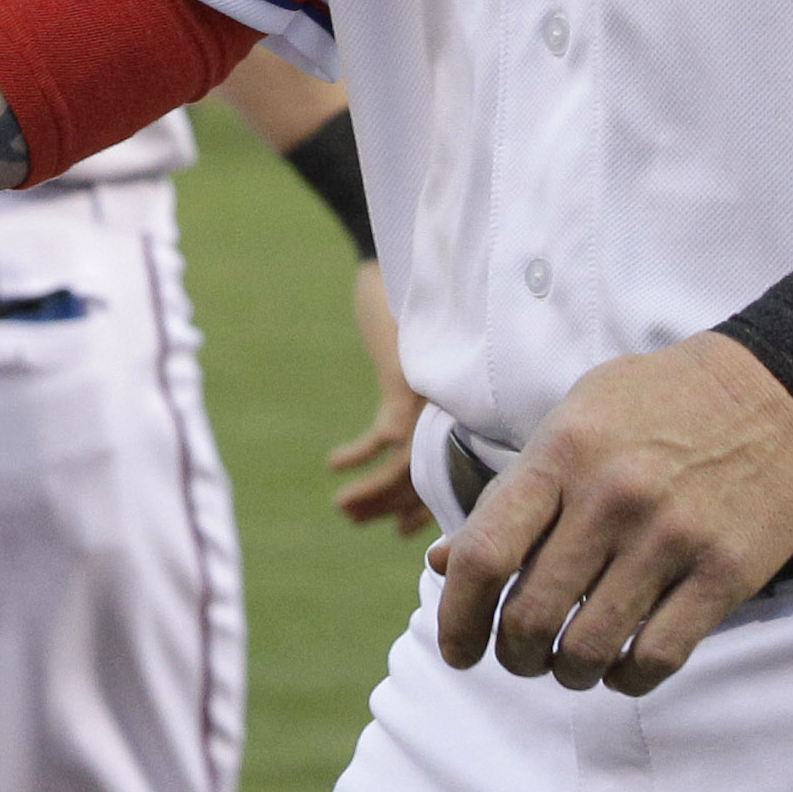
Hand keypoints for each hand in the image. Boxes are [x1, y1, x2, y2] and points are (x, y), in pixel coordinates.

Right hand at [325, 258, 427, 533]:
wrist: (390, 262)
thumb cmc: (403, 305)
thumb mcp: (411, 354)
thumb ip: (414, 389)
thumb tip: (400, 429)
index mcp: (458, 404)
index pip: (451, 468)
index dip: (426, 503)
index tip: (403, 529)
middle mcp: (454, 407)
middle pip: (428, 474)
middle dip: (392, 505)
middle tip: (357, 520)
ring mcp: (434, 397)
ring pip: (408, 465)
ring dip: (373, 492)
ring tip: (342, 507)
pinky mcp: (409, 384)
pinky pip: (387, 436)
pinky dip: (360, 454)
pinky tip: (334, 463)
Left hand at [428, 333, 792, 693]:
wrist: (773, 387)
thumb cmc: (656, 405)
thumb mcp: (572, 420)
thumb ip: (510, 492)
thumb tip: (444, 562)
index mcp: (562, 454)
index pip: (483, 555)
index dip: (456, 617)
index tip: (456, 649)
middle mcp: (611, 497)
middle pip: (530, 615)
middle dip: (512, 655)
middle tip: (518, 657)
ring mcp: (671, 538)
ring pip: (589, 648)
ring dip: (566, 673)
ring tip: (566, 665)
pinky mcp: (726, 572)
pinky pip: (658, 656)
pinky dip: (627, 679)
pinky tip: (620, 668)